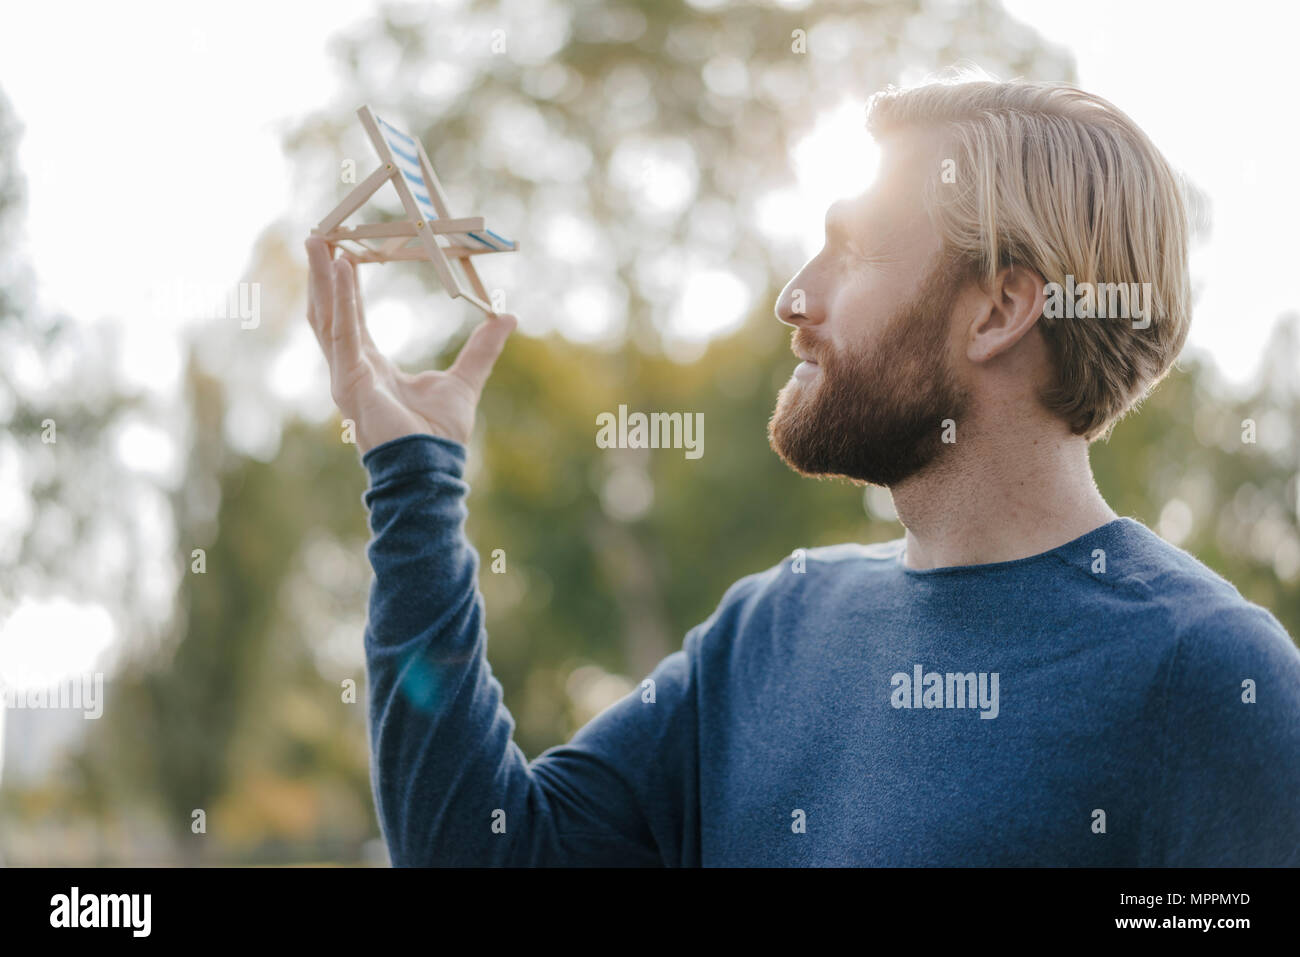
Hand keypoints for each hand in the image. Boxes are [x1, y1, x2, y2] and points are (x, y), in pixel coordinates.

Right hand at [305, 237, 515, 452]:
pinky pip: (343, 334)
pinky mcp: (351, 383)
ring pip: (327, 318)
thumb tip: (507, 318)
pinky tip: (339, 271)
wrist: (432, 468)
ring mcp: (346, 377)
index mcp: (369, 367)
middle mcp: (350, 369)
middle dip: (320, 275)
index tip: (342, 252)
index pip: (350, 318)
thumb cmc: (440, 434)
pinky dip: (341, 301)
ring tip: (317, 242)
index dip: (344, 287)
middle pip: (328, 313)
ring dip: (321, 280)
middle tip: (317, 236)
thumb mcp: (465, 380)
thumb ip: (482, 349)